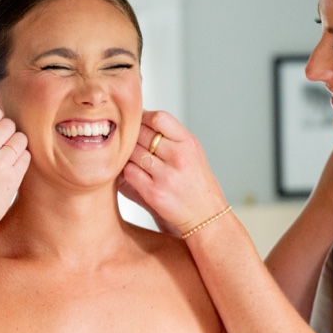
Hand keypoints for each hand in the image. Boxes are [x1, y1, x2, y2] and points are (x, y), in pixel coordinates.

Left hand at [123, 110, 227, 234]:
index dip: (143, 118)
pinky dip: (128, 171)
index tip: (138, 122)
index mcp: (188, 143)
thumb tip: (140, 117)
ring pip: (132, 152)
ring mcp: (166, 175)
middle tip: (131, 142)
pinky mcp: (153, 192)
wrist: (205, 214)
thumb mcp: (192, 152)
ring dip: (128, 154)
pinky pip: (129, 172)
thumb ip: (171, 135)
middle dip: (133, 136)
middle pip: (141, 134)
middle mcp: (179, 157)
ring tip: (134, 159)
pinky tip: (135, 173)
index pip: (159, 118)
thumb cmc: (196, 181)